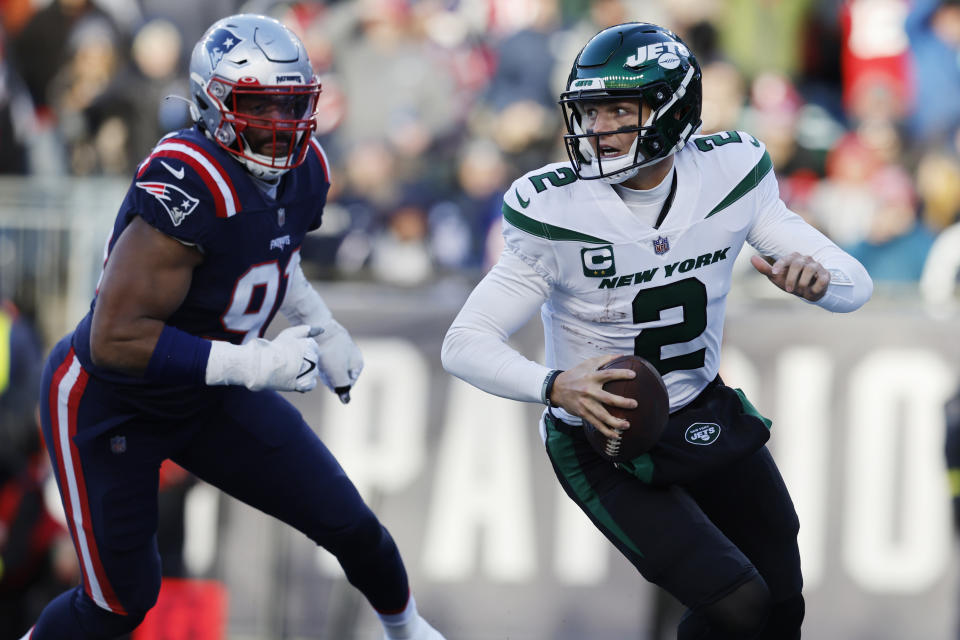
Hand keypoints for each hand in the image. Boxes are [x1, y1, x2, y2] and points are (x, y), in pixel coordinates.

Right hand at [205, 324, 321, 391]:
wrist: (261, 366)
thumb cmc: (274, 348)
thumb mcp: (290, 334)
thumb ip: (307, 330)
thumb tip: (323, 329)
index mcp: (310, 345)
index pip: (313, 347)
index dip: (301, 350)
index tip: (290, 351)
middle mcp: (312, 358)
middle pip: (313, 360)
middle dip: (303, 361)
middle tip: (287, 361)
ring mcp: (309, 372)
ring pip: (313, 372)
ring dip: (304, 372)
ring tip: (289, 370)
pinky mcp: (305, 385)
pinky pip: (310, 384)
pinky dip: (304, 383)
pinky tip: (294, 379)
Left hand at [313, 319, 362, 402]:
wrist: (320, 327)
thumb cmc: (330, 352)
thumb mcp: (337, 373)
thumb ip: (343, 388)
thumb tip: (346, 401)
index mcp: (358, 363)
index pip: (348, 383)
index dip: (337, 386)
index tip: (328, 382)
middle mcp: (354, 355)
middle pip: (341, 375)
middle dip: (331, 377)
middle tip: (322, 375)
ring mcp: (344, 348)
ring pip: (333, 366)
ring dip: (326, 369)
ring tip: (319, 366)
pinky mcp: (333, 342)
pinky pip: (328, 356)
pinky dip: (322, 359)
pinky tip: (316, 358)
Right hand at [550, 354, 638, 439]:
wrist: (556, 388)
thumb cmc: (575, 374)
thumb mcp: (588, 363)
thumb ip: (605, 359)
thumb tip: (623, 355)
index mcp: (591, 377)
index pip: (608, 374)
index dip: (621, 374)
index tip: (633, 375)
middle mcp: (588, 391)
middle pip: (607, 398)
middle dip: (622, 402)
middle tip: (634, 404)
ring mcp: (585, 404)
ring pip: (602, 415)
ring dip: (615, 422)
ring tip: (627, 425)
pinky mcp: (582, 413)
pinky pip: (596, 424)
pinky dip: (606, 431)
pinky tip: (616, 435)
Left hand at [751, 252, 829, 301]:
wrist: (807, 293)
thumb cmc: (789, 282)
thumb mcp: (776, 277)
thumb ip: (764, 268)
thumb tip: (752, 257)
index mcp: (793, 258)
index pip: (786, 259)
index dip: (779, 265)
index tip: (774, 273)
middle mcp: (806, 259)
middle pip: (797, 264)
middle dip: (791, 279)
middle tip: (789, 290)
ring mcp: (816, 266)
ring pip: (810, 270)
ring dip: (803, 284)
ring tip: (800, 291)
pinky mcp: (826, 275)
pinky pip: (822, 280)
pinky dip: (815, 288)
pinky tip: (812, 292)